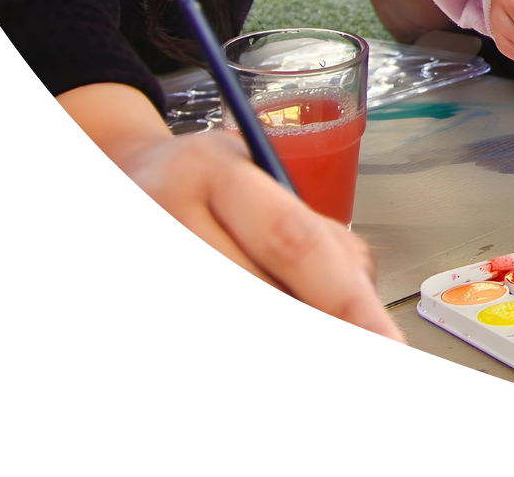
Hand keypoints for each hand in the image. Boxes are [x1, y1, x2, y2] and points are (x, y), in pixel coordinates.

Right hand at [59, 83, 400, 340]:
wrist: (125, 176)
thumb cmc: (205, 183)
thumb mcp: (257, 178)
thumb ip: (313, 229)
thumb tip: (364, 294)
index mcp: (216, 173)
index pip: (293, 240)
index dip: (344, 299)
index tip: (388, 341)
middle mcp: (173, 212)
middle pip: (263, 289)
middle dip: (321, 317)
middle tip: (364, 338)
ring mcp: (157, 240)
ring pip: (242, 301)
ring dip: (292, 315)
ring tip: (317, 309)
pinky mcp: (139, 288)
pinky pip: (202, 333)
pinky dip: (263, 326)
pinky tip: (275, 296)